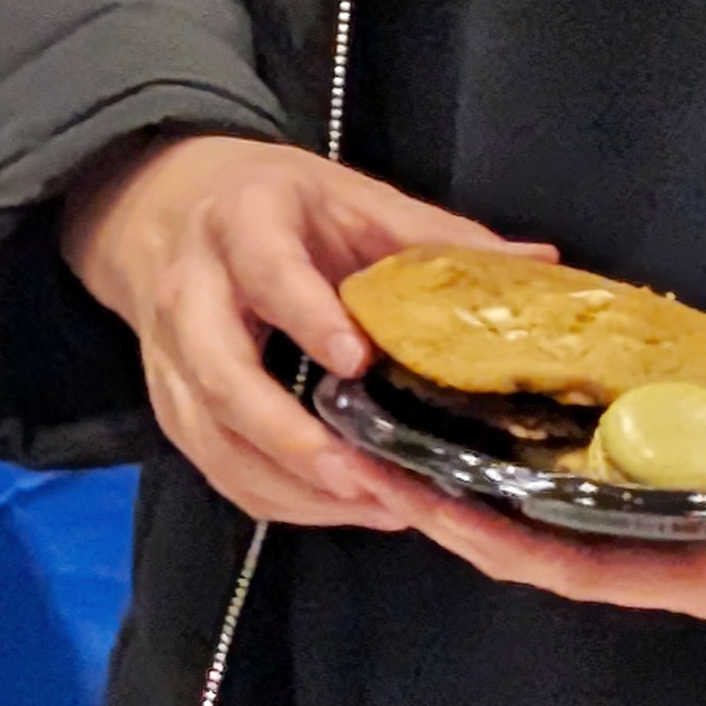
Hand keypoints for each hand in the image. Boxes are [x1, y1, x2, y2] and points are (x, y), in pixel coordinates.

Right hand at [58, 134, 517, 537]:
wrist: (164, 205)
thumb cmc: (278, 205)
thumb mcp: (352, 199)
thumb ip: (435, 237)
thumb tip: (540, 262)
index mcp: (245, 223)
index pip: (268, 273)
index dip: (307, 317)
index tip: (357, 363)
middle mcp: (192, 291)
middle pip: (221, 375)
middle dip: (287, 436)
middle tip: (362, 477)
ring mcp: (169, 354)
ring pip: (210, 433)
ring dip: (285, 481)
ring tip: (367, 505)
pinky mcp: (167, 401)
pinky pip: (212, 463)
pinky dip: (270, 495)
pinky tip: (335, 506)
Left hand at [382, 421, 705, 619]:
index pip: (588, 572)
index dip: (514, 547)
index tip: (445, 513)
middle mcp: (664, 560)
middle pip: (531, 549)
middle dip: (450, 517)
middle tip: (368, 468)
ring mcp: (653, 529)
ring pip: (531, 521)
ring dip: (456, 490)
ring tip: (379, 443)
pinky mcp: (652, 491)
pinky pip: (558, 486)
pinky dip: (501, 462)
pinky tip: (452, 420)